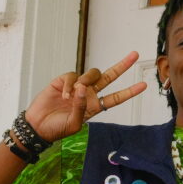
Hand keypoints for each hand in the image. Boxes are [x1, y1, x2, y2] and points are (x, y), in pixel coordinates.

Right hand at [25, 51, 146, 141]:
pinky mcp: (63, 81)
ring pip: (91, 74)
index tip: (144, 85)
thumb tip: (83, 88)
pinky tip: (64, 95)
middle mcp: (89, 94)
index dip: (130, 92)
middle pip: (109, 77)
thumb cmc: (57, 128)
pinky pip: (72, 76)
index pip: (116, 98)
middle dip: (122, 66)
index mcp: (95, 106)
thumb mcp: (74, 124)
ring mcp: (77, 86)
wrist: (38, 126)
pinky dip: (69, 85)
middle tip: (135, 55)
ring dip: (86, 80)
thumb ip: (81, 107)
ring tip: (75, 93)